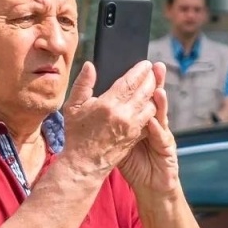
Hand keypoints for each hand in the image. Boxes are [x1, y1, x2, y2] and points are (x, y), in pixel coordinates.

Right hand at [58, 60, 157, 178]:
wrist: (84, 163)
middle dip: (151, 78)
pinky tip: (149, 104)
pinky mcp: (136, 136)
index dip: (141, 70)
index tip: (146, 64)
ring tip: (152, 86)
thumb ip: (83, 84)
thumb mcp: (73, 106)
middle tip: (152, 71)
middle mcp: (124, 114)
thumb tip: (90, 65)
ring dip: (154, 94)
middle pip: (146, 90)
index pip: (131, 81)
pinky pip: (150, 119)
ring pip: (152, 105)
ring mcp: (132, 127)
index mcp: (109, 104)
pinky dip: (152, 110)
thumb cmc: (76, 135)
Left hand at [118, 62, 179, 195]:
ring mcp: (162, 136)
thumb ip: (112, 119)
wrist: (150, 185)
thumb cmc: (135, 161)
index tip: (142, 65)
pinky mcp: (167, 150)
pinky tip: (153, 121)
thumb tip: (100, 100)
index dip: (144, 80)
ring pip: (161, 116)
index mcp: (142, 118)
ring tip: (156, 89)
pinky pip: (162, 138)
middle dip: (155, 83)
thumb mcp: (119, 138)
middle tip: (154, 68)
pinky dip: (157, 130)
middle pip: (156, 100)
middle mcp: (155, 123)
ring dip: (159, 103)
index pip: (144, 95)